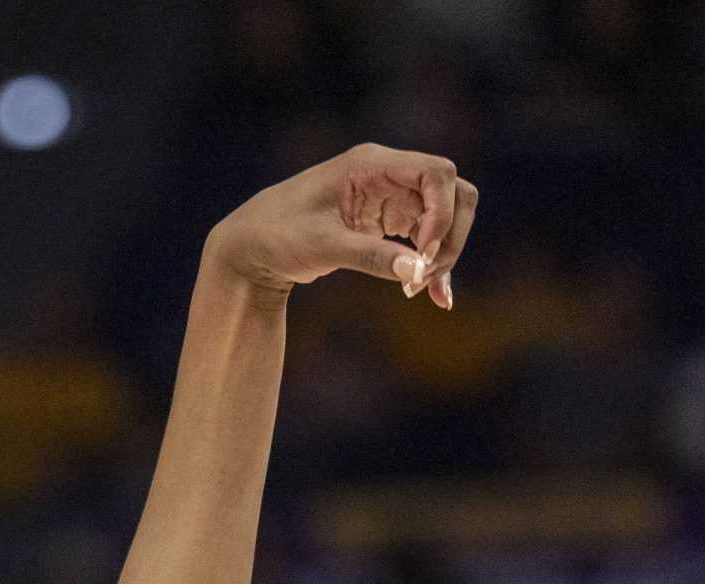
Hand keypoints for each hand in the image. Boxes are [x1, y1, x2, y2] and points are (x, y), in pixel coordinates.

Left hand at [206, 144, 478, 307]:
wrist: (252, 246)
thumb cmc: (277, 235)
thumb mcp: (322, 247)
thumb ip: (370, 256)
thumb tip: (417, 271)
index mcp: (371, 164)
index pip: (437, 173)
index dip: (442, 213)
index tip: (422, 253)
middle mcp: (387, 175)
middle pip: (452, 193)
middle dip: (449, 236)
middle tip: (425, 275)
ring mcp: (390, 197)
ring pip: (444, 217)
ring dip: (444, 253)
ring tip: (422, 291)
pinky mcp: (388, 222)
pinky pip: (427, 238)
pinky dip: (433, 264)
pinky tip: (436, 297)